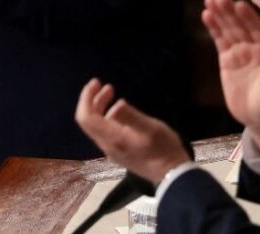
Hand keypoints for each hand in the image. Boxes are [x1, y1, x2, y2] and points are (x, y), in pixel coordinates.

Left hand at [75, 79, 190, 183]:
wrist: (173, 175)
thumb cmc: (164, 149)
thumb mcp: (151, 129)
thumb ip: (130, 117)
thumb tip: (115, 105)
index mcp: (112, 139)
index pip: (86, 118)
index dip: (86, 98)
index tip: (96, 83)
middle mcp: (107, 146)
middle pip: (89, 121)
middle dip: (92, 100)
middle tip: (104, 85)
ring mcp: (112, 150)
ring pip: (96, 126)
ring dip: (99, 107)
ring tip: (111, 92)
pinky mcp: (119, 152)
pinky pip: (104, 131)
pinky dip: (106, 116)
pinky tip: (118, 110)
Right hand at [201, 0, 259, 153]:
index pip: (259, 29)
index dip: (249, 17)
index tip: (240, 4)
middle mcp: (255, 46)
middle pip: (241, 25)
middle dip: (230, 12)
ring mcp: (240, 51)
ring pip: (229, 29)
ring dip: (220, 15)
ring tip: (209, 0)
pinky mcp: (226, 59)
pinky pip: (219, 40)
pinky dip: (213, 28)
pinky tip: (206, 16)